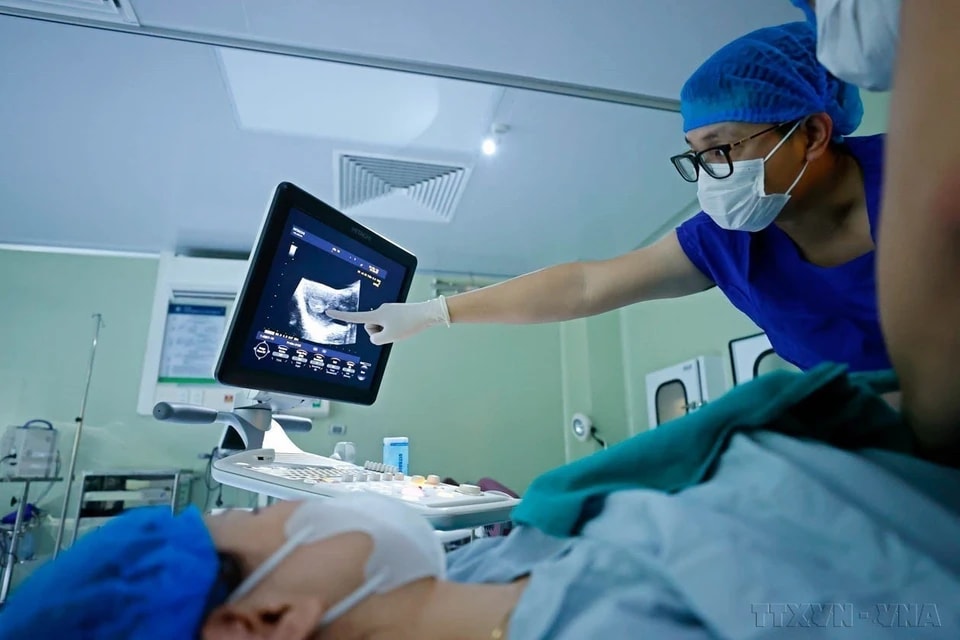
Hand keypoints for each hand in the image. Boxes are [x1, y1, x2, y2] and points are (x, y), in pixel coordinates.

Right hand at [325, 297, 449, 344]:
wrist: (427, 313)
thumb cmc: (409, 324)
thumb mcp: (389, 337)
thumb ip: (376, 339)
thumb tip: (374, 336)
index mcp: (376, 314)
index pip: (355, 317)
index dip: (340, 316)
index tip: (328, 311)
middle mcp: (380, 310)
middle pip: (371, 327)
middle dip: (380, 332)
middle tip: (395, 331)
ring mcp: (388, 311)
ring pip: (382, 327)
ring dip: (389, 331)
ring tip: (402, 328)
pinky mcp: (396, 312)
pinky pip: (390, 325)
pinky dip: (395, 329)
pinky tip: (405, 326)